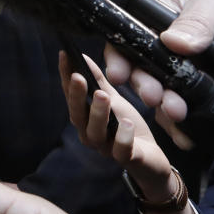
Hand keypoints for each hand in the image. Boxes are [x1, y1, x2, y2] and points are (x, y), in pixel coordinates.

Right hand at [59, 52, 174, 201]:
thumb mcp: (114, 100)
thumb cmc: (127, 126)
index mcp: (84, 118)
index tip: (64, 55)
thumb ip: (98, 82)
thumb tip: (83, 57)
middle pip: (78, 115)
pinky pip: (121, 150)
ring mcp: (106, 148)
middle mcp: (89, 134)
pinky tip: (126, 124)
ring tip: (103, 95)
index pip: (70, 95)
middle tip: (79, 76)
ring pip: (96, 133)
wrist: (150, 158)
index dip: (65, 76)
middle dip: (76, 96)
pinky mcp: (128, 158)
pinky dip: (122, 137)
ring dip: (98, 113)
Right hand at [103, 0, 213, 146]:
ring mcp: (183, 75)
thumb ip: (198, 16)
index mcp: (160, 21)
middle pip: (140, 71)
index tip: (121, 73)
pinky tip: (187, 134)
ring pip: (160, 96)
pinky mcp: (201, 97)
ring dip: (163, 109)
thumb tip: (173, 41)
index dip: (119, 57)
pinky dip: (180, 128)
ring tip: (177, 113)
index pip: (128, 37)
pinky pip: (183, 116)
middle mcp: (166, 50)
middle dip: (143, 86)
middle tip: (154, 96)